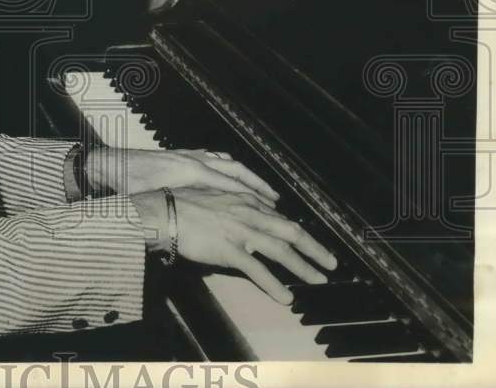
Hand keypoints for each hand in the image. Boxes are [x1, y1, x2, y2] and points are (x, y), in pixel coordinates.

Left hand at [87, 147, 279, 205]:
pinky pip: (211, 158)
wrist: (108, 164)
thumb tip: (199, 232)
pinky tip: (230, 176)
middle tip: (275, 200)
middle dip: (257, 184)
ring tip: (260, 190)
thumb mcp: (154, 202)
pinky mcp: (179, 155)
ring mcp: (187, 155)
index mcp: (190, 171)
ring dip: (244, 175)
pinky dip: (226, 166)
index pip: (230, 183)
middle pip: (234, 170)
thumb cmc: (128, 187)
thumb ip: (178, 214)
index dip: (252, 195)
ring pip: (225, 161)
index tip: (272, 209)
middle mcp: (193, 160)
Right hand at [130, 187, 337, 303]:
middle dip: (314, 248)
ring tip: (318, 280)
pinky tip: (285, 297)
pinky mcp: (228, 250)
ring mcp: (240, 232)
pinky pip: (257, 270)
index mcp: (245, 202)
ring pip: (280, 250)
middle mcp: (247, 214)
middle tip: (331, 263)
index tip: (310, 243)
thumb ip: (234, 207)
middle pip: (290, 231)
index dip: (298, 233)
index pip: (279, 218)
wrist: (164, 211)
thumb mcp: (214, 199)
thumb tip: (247, 219)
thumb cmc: (182, 205)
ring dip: (303, 267)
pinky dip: (274, 284)